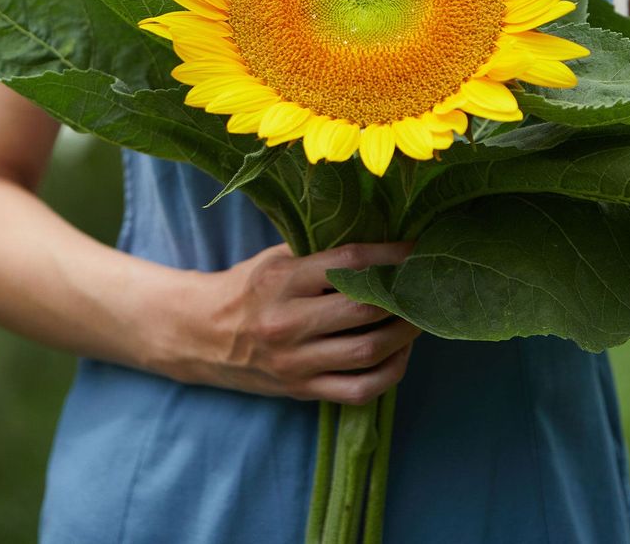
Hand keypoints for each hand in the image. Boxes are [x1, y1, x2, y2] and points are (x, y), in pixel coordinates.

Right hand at [171, 241, 418, 404]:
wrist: (201, 335)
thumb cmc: (248, 287)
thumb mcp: (277, 258)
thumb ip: (322, 252)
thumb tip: (383, 238)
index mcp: (283, 281)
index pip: (350, 264)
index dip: (392, 256)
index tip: (420, 248)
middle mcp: (289, 323)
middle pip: (365, 311)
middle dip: (405, 297)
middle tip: (427, 284)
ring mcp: (296, 362)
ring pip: (368, 352)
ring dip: (406, 333)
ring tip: (420, 316)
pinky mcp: (302, 391)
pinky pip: (360, 390)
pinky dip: (390, 372)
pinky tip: (400, 352)